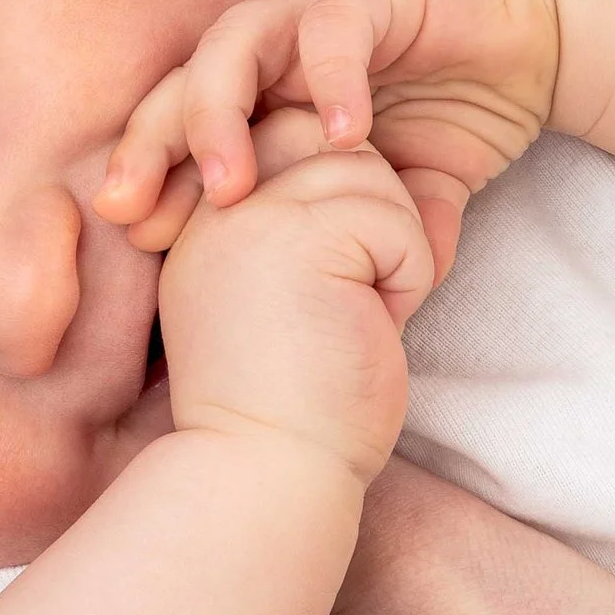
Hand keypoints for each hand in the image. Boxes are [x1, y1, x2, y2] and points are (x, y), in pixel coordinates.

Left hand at [100, 0, 570, 280]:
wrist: (544, 25)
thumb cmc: (463, 102)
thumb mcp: (415, 193)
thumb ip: (388, 240)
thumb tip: (384, 318)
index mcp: (269, 94)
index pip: (185, 135)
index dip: (155, 183)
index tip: (136, 245)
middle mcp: (277, 48)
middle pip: (183, 86)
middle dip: (149, 146)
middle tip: (130, 211)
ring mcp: (320, 14)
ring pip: (235, 43)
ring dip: (220, 112)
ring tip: (230, 186)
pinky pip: (338, 28)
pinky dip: (334, 80)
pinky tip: (343, 137)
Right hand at [156, 129, 435, 488]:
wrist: (269, 478)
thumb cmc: (293, 412)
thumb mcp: (285, 302)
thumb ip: (305, 232)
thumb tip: (371, 165)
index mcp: (204, 226)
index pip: (279, 141)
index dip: (335, 195)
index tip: (341, 278)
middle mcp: (214, 210)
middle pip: (320, 135)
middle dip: (368, 204)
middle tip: (361, 289)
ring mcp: (248, 216)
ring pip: (365, 169)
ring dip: (393, 243)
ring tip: (363, 312)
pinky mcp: (298, 236)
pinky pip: (394, 217)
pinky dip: (410, 274)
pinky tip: (374, 324)